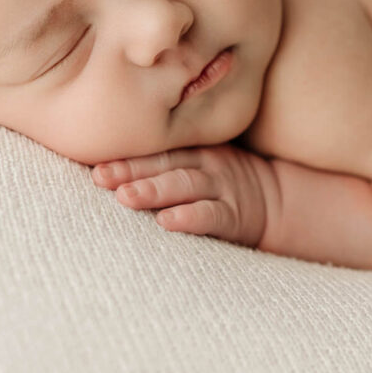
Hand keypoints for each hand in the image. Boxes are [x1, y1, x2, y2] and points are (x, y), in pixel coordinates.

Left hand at [91, 145, 272, 247]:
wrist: (277, 201)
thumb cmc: (223, 184)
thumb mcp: (199, 162)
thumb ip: (165, 162)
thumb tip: (107, 170)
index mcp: (193, 150)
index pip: (156, 151)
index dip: (125, 158)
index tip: (95, 165)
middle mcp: (205, 164)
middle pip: (164, 164)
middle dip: (130, 171)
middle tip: (100, 177)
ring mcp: (221, 187)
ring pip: (184, 185)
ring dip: (154, 190)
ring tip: (126, 197)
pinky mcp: (234, 215)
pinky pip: (210, 214)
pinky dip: (189, 217)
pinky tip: (167, 221)